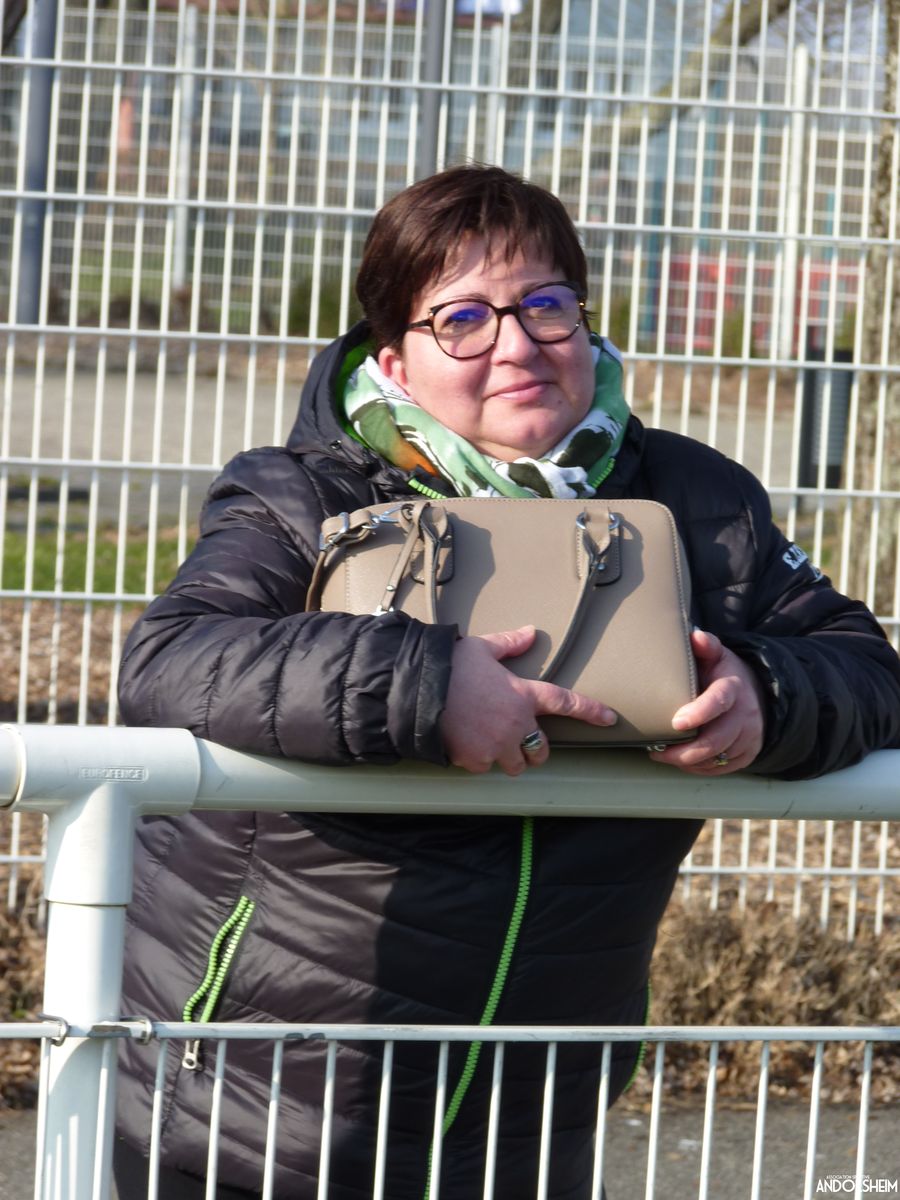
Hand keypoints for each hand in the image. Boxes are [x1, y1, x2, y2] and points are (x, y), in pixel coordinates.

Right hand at [440, 625, 617, 775]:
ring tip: (491, 744)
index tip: (609, 719)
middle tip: (518, 739)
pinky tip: (467, 743)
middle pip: (541, 750)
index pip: (566, 703)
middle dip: (534, 749)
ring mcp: (497, 745)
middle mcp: (516, 724)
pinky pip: (486, 767)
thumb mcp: (482, 649)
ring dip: (509, 758)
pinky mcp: (476, 760)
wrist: (416, 690)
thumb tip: (530, 633)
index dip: (591, 711)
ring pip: (516, 765)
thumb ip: (509, 645)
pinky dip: (480, 760)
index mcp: (523, 694)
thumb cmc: (450, 666)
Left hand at [649, 629, 764, 773]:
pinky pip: (721, 768)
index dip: (699, 713)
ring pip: (716, 758)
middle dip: (683, 750)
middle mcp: (745, 715)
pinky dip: (698, 768)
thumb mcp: (717, 656)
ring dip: (687, 761)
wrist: (757, 694)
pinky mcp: (747, 754)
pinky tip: (681, 761)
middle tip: (656, 750)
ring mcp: (749, 737)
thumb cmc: (724, 675)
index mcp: (733, 688)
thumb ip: (706, 646)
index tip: (676, 722)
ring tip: (662, 755)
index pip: (719, 702)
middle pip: (715, 740)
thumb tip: (695, 636)